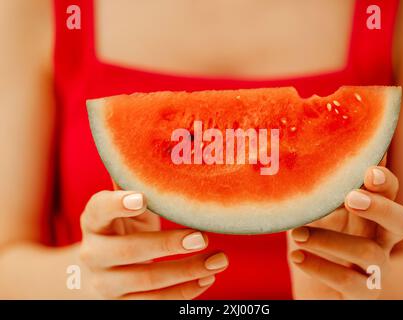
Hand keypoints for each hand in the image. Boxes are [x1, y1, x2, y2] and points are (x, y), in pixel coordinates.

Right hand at [79, 190, 227, 298]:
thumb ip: (138, 185)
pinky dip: (184, 292)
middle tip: (201, 237)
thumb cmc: (124, 229)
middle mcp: (93, 253)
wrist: (101, 271)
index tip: (142, 198)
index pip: (98, 209)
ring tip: (219, 260)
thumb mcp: (127, 209)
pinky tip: (207, 278)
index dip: (117, 204)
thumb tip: (162, 147)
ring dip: (187, 272)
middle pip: (127, 251)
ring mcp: (104, 284)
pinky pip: (154, 303)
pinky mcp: (120, 306)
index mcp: (93, 221)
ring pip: (146, 281)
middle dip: (166, 245)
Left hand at [288, 162, 402, 298]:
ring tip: (297, 234)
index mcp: (370, 215)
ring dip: (330, 240)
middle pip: (402, 221)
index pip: (388, 192)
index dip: (383, 180)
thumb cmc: (312, 243)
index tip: (368, 170)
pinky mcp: (362, 295)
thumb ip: (315, 194)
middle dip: (381, 207)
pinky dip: (320, 267)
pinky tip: (296, 256)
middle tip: (352, 198)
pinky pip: (349, 283)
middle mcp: (381, 241)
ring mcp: (375, 271)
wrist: (310, 292)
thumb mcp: (312, 215)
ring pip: (369, 252)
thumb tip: (302, 159)